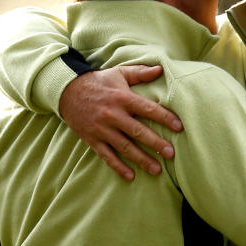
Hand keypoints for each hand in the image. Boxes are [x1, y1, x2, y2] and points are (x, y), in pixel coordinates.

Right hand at [58, 64, 183, 179]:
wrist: (66, 91)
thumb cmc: (98, 82)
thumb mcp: (118, 73)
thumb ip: (140, 73)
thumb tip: (161, 69)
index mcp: (123, 98)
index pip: (148, 109)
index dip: (165, 118)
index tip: (179, 127)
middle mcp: (113, 115)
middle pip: (138, 131)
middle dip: (156, 143)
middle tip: (171, 153)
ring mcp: (102, 129)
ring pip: (124, 147)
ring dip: (141, 159)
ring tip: (157, 170)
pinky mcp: (92, 139)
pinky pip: (107, 156)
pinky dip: (118, 167)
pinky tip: (131, 176)